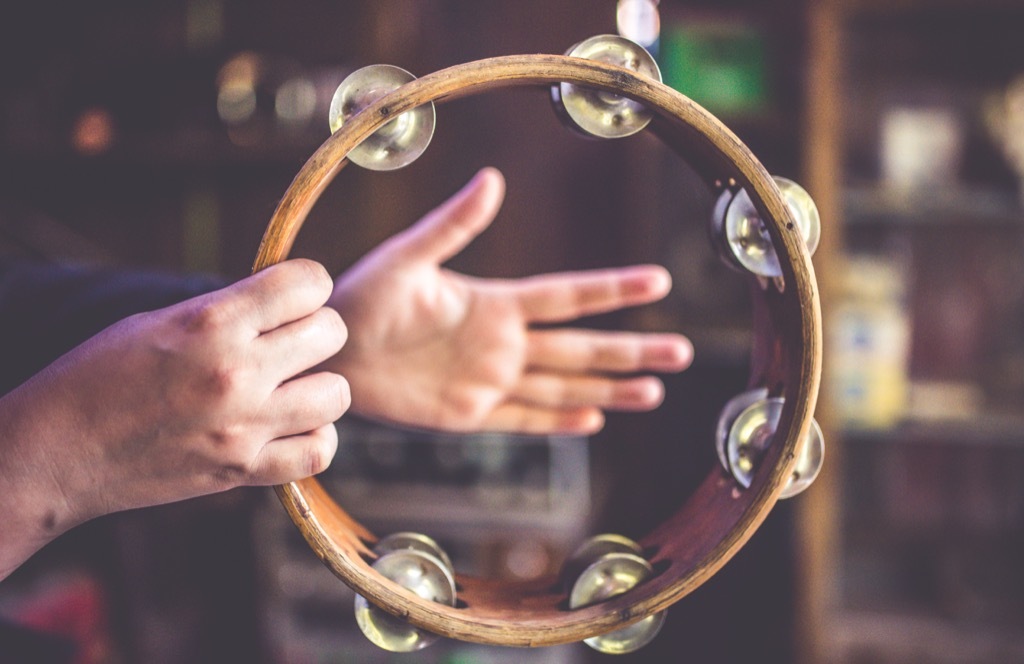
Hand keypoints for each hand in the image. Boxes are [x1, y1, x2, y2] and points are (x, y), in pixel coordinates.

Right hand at [0, 259, 349, 577]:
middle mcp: (236, 371)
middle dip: (316, 331)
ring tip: (291, 388)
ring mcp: (244, 425)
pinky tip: (292, 428)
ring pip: (337, 393)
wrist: (58, 452)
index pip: (307, 282)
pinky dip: (314, 438)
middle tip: (289, 343)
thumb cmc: (100, 376)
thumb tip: (286, 302)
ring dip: (320, 386)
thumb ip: (229, 312)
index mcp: (212, 323)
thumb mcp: (161, 322)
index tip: (291, 297)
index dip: (307, 285)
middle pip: (331, 332)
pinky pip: (317, 451)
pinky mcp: (243, 470)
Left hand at [327, 168, 692, 434]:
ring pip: (564, 387)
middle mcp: (504, 343)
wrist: (331, 349)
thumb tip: (494, 179)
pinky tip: (593, 420)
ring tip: (654, 391)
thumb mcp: (408, 257)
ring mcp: (490, 381)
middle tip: (683, 351)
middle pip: (582, 348)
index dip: (612, 289)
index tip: (658, 281)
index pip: (567, 296)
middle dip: (632, 350)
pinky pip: (523, 420)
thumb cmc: (364, 297)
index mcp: (495, 303)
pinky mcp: (469, 414)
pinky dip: (558, 422)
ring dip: (609, 389)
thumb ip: (452, 225)